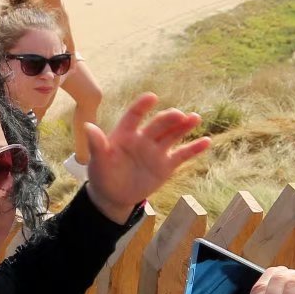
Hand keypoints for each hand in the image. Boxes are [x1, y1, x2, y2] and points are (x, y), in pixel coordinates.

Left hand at [82, 92, 211, 218]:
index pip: (134, 116)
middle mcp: (143, 138)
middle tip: (179, 115)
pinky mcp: (166, 165)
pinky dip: (194, 148)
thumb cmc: (102, 174)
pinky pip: (182, 154)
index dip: (142, 107)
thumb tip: (87, 127)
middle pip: (158, 125)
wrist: (113, 195)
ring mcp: (156, 151)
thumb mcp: (97, 161)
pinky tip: (206, 141)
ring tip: (195, 118)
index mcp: (125, 134)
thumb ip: (96, 144)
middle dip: (168, 119)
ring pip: (172, 135)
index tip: (152, 98)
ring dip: (184, 127)